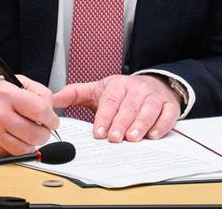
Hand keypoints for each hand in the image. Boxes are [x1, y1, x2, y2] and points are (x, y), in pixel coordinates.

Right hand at [0, 75, 58, 156]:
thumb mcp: (12, 81)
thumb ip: (36, 92)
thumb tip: (53, 108)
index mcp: (6, 94)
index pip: (40, 110)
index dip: (51, 117)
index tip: (52, 120)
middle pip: (35, 133)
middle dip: (45, 133)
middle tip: (44, 129)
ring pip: (25, 148)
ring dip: (33, 144)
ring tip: (30, 134)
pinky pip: (11, 154)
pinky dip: (18, 148)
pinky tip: (15, 138)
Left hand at [53, 74, 180, 142]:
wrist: (154, 83)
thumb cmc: (123, 92)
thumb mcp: (99, 90)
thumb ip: (76, 94)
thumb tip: (53, 99)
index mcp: (118, 85)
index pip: (110, 101)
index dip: (104, 117)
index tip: (99, 132)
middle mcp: (137, 89)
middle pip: (129, 107)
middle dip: (121, 123)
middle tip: (115, 138)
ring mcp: (154, 97)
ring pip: (148, 110)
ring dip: (141, 124)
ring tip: (133, 138)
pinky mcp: (169, 105)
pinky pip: (167, 114)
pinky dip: (162, 125)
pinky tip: (154, 135)